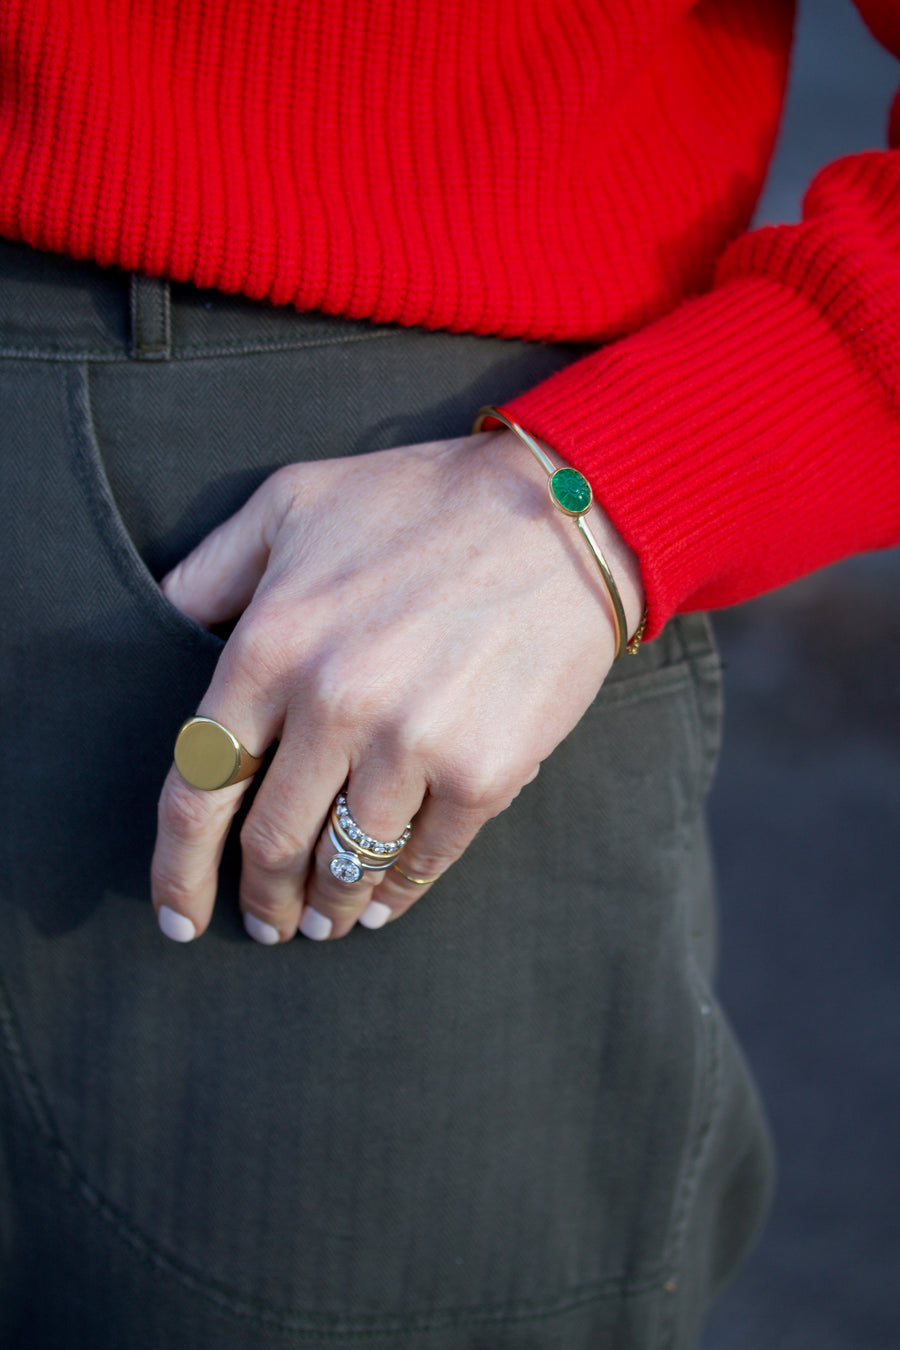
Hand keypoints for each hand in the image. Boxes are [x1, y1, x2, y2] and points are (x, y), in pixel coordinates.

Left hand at [150, 431, 644, 941]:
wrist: (562, 513)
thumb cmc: (420, 502)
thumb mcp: (291, 503)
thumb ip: (209, 570)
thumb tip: (156, 623)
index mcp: (271, 645)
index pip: (198, 787)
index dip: (177, 869)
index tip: (177, 914)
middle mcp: (333, 704)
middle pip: (271, 844)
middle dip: (262, 900)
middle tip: (265, 923)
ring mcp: (413, 744)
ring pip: (347, 864)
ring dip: (328, 909)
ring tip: (324, 923)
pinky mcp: (484, 771)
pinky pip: (425, 859)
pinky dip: (398, 894)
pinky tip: (384, 904)